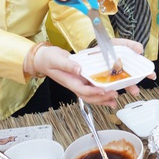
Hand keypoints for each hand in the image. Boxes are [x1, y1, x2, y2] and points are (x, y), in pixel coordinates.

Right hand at [29, 41, 153, 107]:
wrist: (44, 59)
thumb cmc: (48, 59)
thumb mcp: (56, 59)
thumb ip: (67, 65)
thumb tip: (78, 69)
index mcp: (69, 81)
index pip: (81, 89)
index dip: (93, 91)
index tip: (103, 91)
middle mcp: (74, 84)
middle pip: (88, 96)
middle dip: (101, 98)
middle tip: (113, 95)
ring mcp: (78, 83)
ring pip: (91, 95)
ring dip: (103, 99)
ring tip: (114, 100)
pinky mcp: (81, 79)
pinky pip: (92, 89)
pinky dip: (101, 93)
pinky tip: (109, 95)